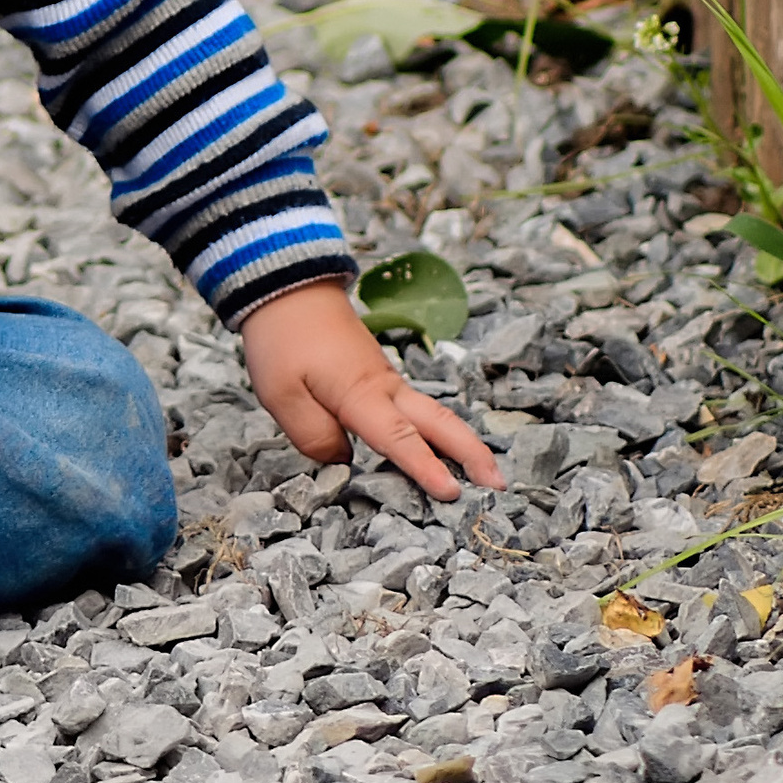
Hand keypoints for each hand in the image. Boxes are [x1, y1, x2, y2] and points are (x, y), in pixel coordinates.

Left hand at [239, 281, 502, 504]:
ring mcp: (388, 381)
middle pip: (439, 423)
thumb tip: (344, 461)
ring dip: (463, 443)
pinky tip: (446, 448)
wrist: (288, 289)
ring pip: (435, 414)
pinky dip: (442, 430)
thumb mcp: (282, 394)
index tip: (452, 493)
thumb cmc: (282, 340)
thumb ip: (314, 435)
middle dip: (473, 454)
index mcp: (361, 394)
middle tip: (500, 485)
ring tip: (488, 474)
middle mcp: (385, 388)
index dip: (425, 468)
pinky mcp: (381, 378)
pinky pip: (420, 409)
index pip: (399, 438)